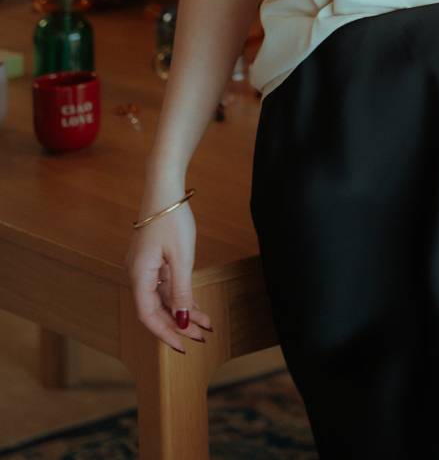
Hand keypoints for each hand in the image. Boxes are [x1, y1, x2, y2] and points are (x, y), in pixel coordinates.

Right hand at [124, 200, 212, 352]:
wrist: (165, 186)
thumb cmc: (172, 218)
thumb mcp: (181, 257)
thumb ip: (180, 290)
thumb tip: (180, 321)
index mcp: (139, 275)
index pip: (149, 316)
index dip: (166, 334)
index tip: (184, 347)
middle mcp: (137, 274)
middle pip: (156, 309)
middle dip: (178, 325)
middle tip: (202, 337)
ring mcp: (144, 266)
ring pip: (162, 298)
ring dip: (182, 311)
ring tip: (205, 324)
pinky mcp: (153, 259)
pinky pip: (164, 285)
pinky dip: (179, 296)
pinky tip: (195, 307)